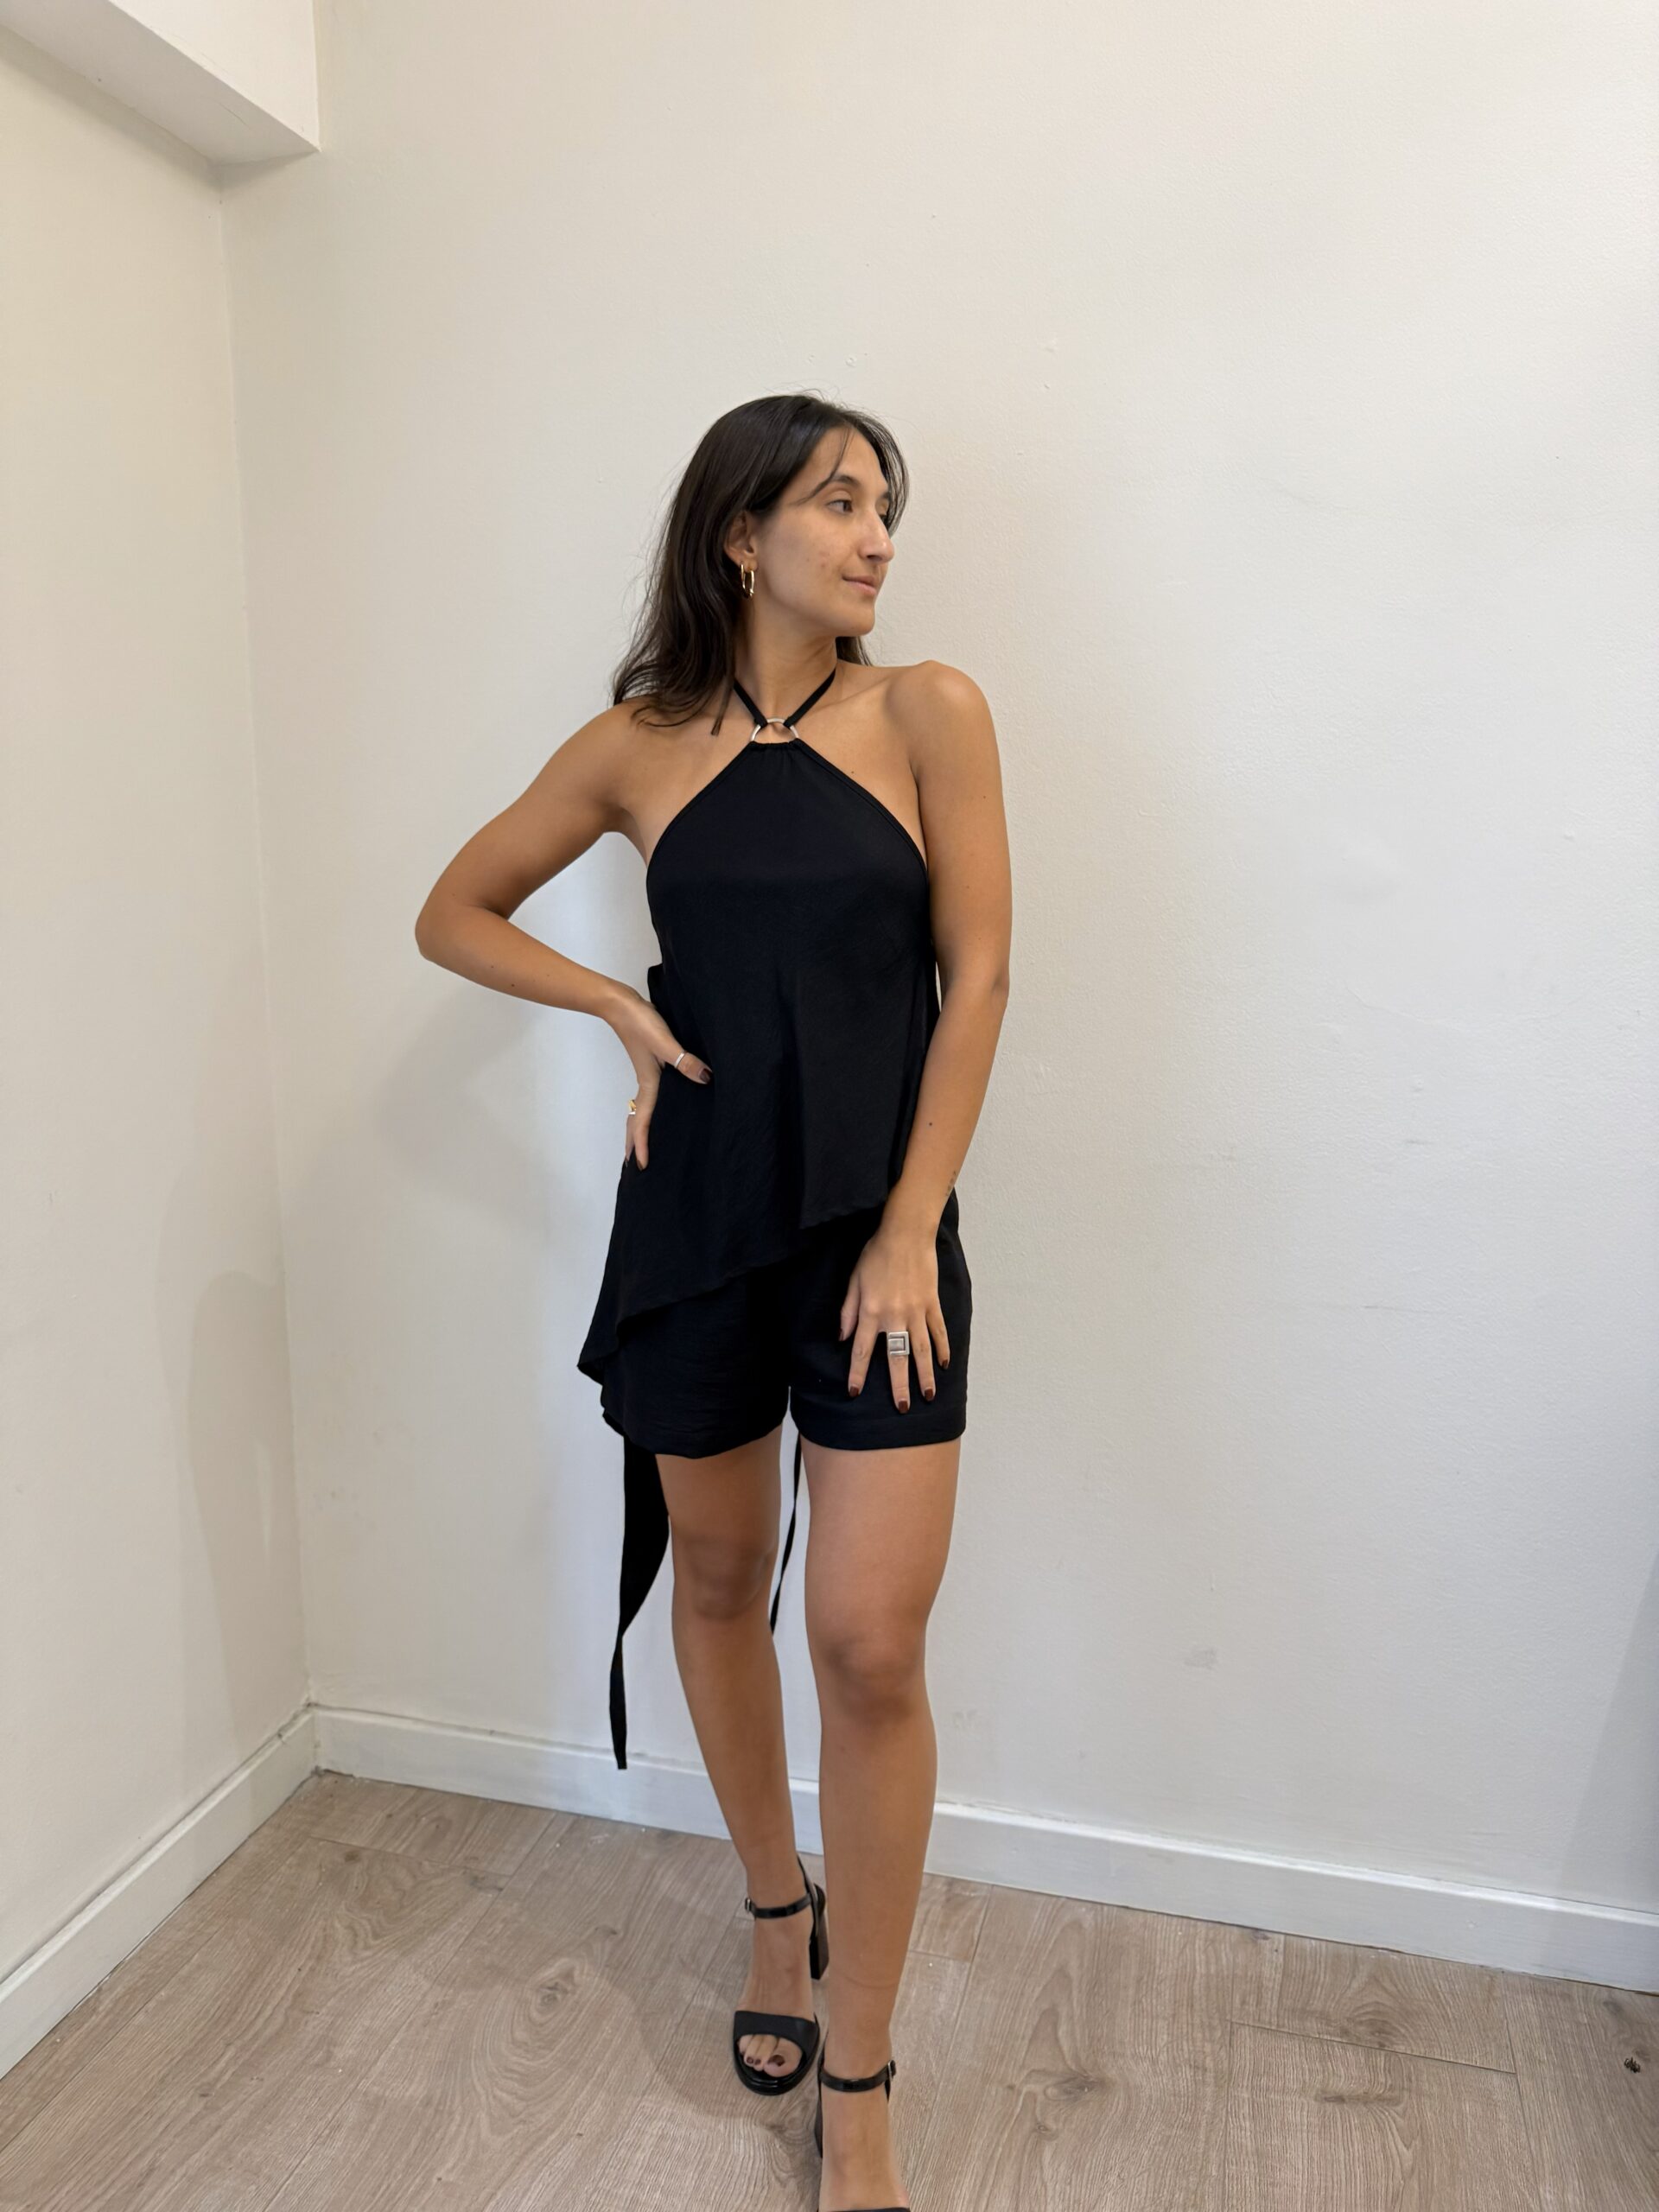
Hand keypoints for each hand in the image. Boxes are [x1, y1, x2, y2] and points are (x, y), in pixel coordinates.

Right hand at [608, 987, 711, 1167]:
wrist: (620, 1003)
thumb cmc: (640, 1022)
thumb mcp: (665, 1042)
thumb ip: (684, 1061)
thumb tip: (705, 1079)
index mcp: (649, 1084)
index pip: (642, 1121)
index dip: (642, 1144)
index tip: (640, 1167)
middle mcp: (646, 1084)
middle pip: (637, 1120)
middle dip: (634, 1143)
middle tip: (634, 1166)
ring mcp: (647, 1074)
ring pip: (641, 1109)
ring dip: (640, 1128)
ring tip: (642, 1143)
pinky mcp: (650, 1063)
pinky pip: (649, 1096)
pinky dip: (648, 1109)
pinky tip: (661, 1106)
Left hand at [838, 1221, 949, 1410]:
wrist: (906, 1234)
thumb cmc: (875, 1255)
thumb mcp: (854, 1281)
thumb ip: (848, 1311)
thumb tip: (843, 1337)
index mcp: (871, 1312)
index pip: (862, 1351)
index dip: (858, 1374)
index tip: (854, 1393)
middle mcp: (894, 1317)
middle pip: (897, 1358)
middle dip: (899, 1386)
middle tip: (901, 1408)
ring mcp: (916, 1312)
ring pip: (922, 1350)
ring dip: (925, 1375)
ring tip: (928, 1396)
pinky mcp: (932, 1304)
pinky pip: (938, 1331)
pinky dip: (943, 1348)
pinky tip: (944, 1364)